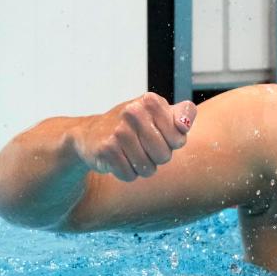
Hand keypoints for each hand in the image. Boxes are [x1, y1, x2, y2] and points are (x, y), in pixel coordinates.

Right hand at [74, 92, 196, 181]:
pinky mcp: (105, 149)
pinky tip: (120, 160)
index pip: (179, 139)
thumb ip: (185, 114)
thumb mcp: (161, 113)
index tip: (161, 135)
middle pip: (164, 156)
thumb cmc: (135, 125)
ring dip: (143, 167)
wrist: (92, 133)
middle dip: (157, 158)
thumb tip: (184, 125)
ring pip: (147, 168)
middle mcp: (133, 112)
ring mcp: (118, 131)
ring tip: (133, 154)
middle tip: (145, 147)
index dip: (173, 144)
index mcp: (151, 100)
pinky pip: (130, 175)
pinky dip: (128, 173)